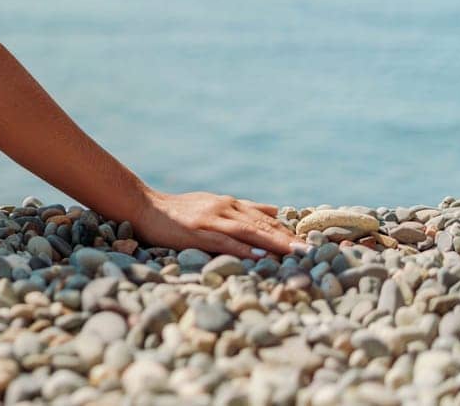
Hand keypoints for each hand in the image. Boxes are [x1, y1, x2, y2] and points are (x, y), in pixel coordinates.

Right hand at [129, 187, 302, 258]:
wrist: (144, 206)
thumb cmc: (179, 211)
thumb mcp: (213, 206)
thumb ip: (242, 211)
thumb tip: (276, 213)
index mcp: (230, 204)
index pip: (267, 218)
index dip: (290, 230)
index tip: (313, 242)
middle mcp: (224, 208)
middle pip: (263, 224)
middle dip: (290, 238)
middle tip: (315, 251)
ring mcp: (211, 219)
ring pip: (250, 231)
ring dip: (276, 243)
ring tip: (297, 254)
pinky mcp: (197, 231)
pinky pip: (225, 241)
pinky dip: (244, 249)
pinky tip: (260, 256)